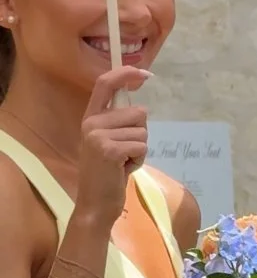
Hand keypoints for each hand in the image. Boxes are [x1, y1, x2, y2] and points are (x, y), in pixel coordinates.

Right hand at [74, 67, 151, 229]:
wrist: (96, 204)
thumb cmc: (107, 173)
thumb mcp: (108, 142)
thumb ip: (118, 123)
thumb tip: (141, 107)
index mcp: (91, 118)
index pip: (105, 84)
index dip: (125, 73)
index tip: (144, 73)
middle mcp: (92, 123)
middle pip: (138, 112)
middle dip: (140, 132)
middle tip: (125, 152)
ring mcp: (98, 136)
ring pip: (143, 130)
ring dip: (140, 148)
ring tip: (123, 162)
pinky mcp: (110, 150)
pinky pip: (142, 145)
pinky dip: (139, 159)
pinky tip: (124, 169)